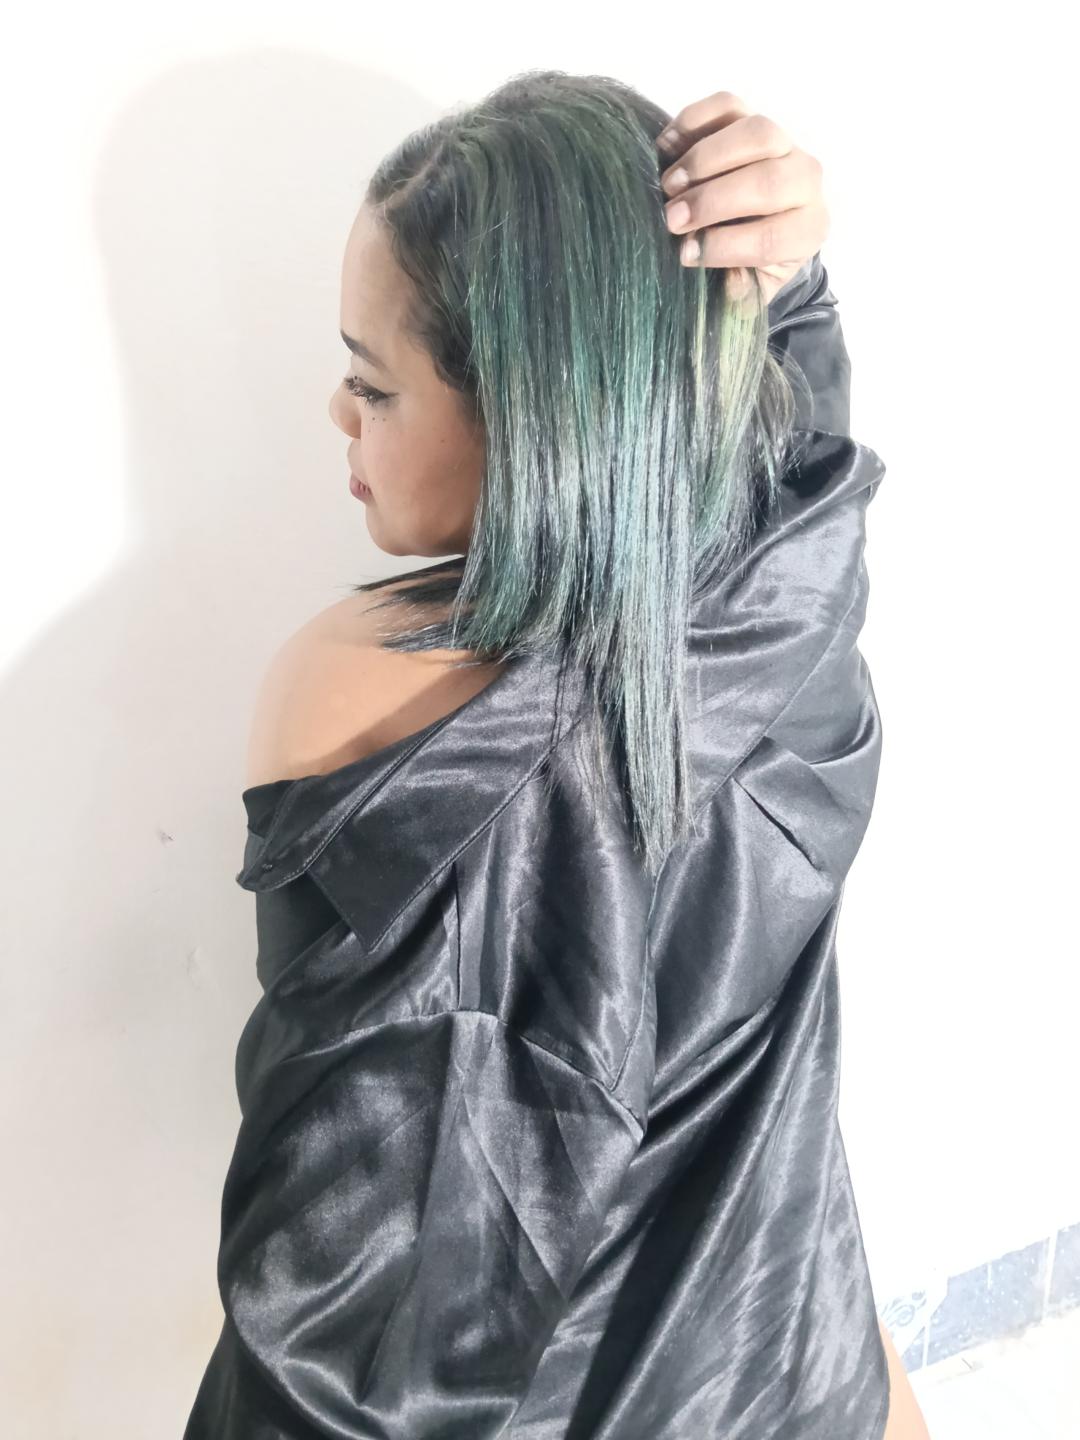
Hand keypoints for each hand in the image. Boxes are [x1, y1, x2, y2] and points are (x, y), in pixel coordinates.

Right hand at [654, 92, 829, 306]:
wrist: (756, 224)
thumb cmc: (749, 262)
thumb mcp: (750, 288)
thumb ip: (742, 291)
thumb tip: (729, 281)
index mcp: (808, 229)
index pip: (773, 236)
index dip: (724, 247)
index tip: (685, 254)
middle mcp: (806, 181)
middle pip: (767, 181)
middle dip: (712, 201)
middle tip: (671, 219)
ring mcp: (783, 143)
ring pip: (755, 133)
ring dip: (705, 159)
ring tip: (668, 184)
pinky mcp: (751, 117)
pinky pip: (728, 105)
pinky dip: (693, 121)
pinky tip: (666, 148)